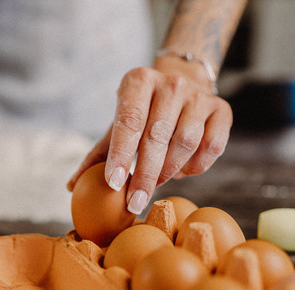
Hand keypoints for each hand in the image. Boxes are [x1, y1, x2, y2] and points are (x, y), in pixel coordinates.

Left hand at [68, 64, 231, 214]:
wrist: (183, 85)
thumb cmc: (142, 113)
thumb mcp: (116, 126)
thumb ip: (96, 155)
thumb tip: (72, 186)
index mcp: (138, 81)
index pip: (129, 121)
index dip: (121, 154)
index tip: (113, 183)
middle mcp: (171, 83)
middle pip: (157, 136)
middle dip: (144, 175)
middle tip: (134, 203)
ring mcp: (199, 96)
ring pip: (185, 143)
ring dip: (169, 171)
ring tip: (156, 183)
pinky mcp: (222, 110)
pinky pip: (211, 147)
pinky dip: (195, 166)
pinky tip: (182, 171)